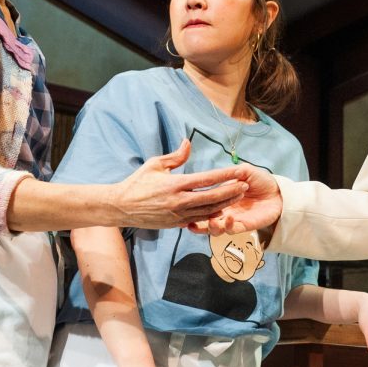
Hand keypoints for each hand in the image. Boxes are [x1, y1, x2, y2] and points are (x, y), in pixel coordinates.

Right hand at [109, 139, 248, 227]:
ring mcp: (178, 215)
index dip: (226, 175)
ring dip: (225, 203)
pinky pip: (199, 220)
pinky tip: (222, 209)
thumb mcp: (155, 164)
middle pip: (213, 197)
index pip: (207, 179)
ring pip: (208, 211)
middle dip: (231, 191)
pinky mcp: (175, 224)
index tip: (239, 171)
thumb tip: (188, 142)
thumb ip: (175, 156)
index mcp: (176, 184)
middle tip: (246, 185)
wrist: (121, 208)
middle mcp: (179, 201)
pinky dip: (212, 215)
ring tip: (239, 196)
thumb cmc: (137, 182)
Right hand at [193, 163, 282, 235]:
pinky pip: (230, 230)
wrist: (277, 192)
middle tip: (191, 217)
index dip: (193, 203)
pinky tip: (227, 218)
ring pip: (215, 229)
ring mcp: (231, 219)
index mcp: (220, 197)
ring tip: (210, 221)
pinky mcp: (242, 226)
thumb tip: (224, 170)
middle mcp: (222, 210)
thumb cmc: (260, 181)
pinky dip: (226, 226)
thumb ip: (233, 171)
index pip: (203, 201)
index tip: (184, 201)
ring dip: (209, 227)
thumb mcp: (245, 171)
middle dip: (196, 220)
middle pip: (204, 219)